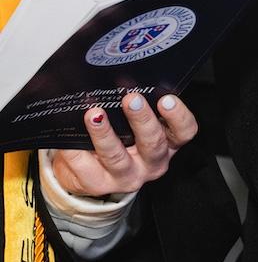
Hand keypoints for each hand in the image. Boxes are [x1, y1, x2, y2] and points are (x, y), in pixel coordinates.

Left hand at [46, 92, 195, 197]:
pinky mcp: (98, 184)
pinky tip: (68, 137)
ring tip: (94, 114)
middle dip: (141, 120)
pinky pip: (84, 166)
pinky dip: (75, 149)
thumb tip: (121, 76)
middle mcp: (151, 162)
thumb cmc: (117, 140)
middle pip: (153, 144)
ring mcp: (126, 176)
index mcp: (167, 144)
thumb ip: (134, 106)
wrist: (88, 172)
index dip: (179, 116)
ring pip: (117, 157)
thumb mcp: (133, 125)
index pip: (184, 132)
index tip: (166, 99)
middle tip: (130, 99)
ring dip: (105, 134)